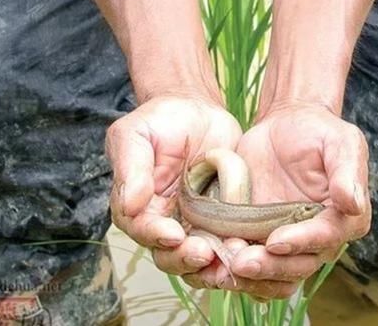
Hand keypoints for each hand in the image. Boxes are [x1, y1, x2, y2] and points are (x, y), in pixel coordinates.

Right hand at [106, 96, 241, 275]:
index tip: (174, 234)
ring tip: (228, 263)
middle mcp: (164, 222)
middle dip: (185, 259)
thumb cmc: (161, 120)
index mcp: (137, 206)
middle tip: (204, 253)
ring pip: (198, 260)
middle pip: (168, 255)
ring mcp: (194, 225)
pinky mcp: (221, 223)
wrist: (197, 110)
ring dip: (211, 267)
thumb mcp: (136, 135)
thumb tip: (130, 205)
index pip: (142, 230)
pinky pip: (225, 247)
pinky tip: (248, 254)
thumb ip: (131, 168)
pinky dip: (235, 255)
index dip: (156, 236)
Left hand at [182, 104, 370, 299]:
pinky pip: (253, 270)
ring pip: (275, 277)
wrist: (284, 126)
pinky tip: (214, 267)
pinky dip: (236, 275)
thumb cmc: (316, 131)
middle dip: (270, 267)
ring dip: (251, 278)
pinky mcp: (261, 241)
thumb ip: (347, 171)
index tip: (275, 241)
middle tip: (240, 260)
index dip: (302, 242)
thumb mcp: (340, 141)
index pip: (327, 238)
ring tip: (224, 265)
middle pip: (299, 266)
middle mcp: (319, 239)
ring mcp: (289, 244)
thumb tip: (353, 203)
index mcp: (345, 218)